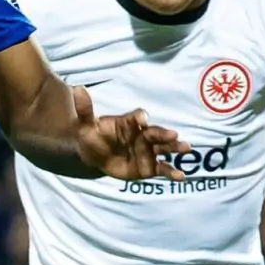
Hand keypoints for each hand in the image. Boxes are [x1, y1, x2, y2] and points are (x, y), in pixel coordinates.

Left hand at [73, 87, 188, 180]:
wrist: (95, 156)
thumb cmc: (92, 137)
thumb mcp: (85, 125)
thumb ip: (85, 110)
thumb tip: (78, 89)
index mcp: (128, 123)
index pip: (136, 117)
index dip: (139, 118)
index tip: (142, 120)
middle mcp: (142, 135)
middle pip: (155, 132)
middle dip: (164, 133)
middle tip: (174, 134)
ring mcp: (148, 150)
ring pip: (163, 148)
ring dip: (175, 147)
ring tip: (186, 148)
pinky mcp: (150, 166)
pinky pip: (162, 168)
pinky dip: (172, 171)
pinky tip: (181, 176)